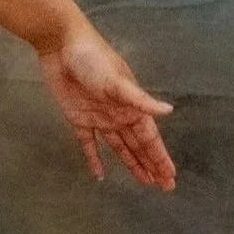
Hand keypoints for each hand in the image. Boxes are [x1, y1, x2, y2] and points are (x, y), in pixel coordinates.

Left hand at [38, 22, 175, 189]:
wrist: (62, 46)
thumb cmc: (93, 60)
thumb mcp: (118, 81)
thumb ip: (140, 99)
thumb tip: (169, 111)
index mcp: (132, 107)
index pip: (150, 139)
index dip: (161, 158)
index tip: (171, 177)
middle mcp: (119, 116)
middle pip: (139, 146)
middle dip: (152, 165)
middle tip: (165, 187)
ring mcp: (99, 118)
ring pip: (119, 148)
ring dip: (132, 163)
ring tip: (144, 181)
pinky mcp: (78, 118)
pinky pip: (88, 143)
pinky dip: (94, 159)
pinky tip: (99, 175)